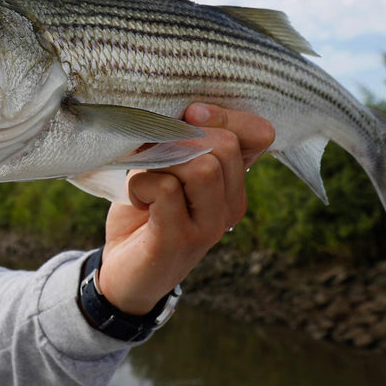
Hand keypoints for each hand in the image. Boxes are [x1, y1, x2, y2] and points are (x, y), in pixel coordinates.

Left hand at [96, 103, 274, 315]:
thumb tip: (185, 112)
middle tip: (152, 153)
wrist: (125, 273)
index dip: (222, 115)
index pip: (259, 133)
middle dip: (180, 137)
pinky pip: (166, 189)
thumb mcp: (166, 168)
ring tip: (145, 178)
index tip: (187, 116)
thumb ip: (181, 142)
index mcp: (234, 183)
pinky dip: (142, 184)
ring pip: (202, 166)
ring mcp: (210, 226)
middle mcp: (231, 205)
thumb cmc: (145, 213)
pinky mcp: (179, 239)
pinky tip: (137, 199)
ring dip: (161, 161)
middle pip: (224, 144)